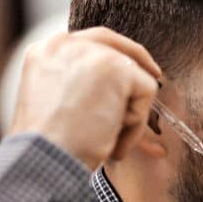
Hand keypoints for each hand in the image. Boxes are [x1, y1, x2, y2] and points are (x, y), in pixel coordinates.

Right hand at [9, 27, 160, 169]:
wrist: (45, 159)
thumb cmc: (52, 145)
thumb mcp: (60, 105)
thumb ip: (85, 86)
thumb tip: (122, 90)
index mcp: (48, 53)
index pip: (93, 42)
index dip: (119, 54)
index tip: (140, 67)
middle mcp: (65, 44)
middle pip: (118, 47)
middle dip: (139, 65)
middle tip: (156, 76)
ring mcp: (92, 53)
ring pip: (134, 77)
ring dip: (130, 113)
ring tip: (109, 137)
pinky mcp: (117, 68)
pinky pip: (147, 91)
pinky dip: (138, 122)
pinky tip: (114, 137)